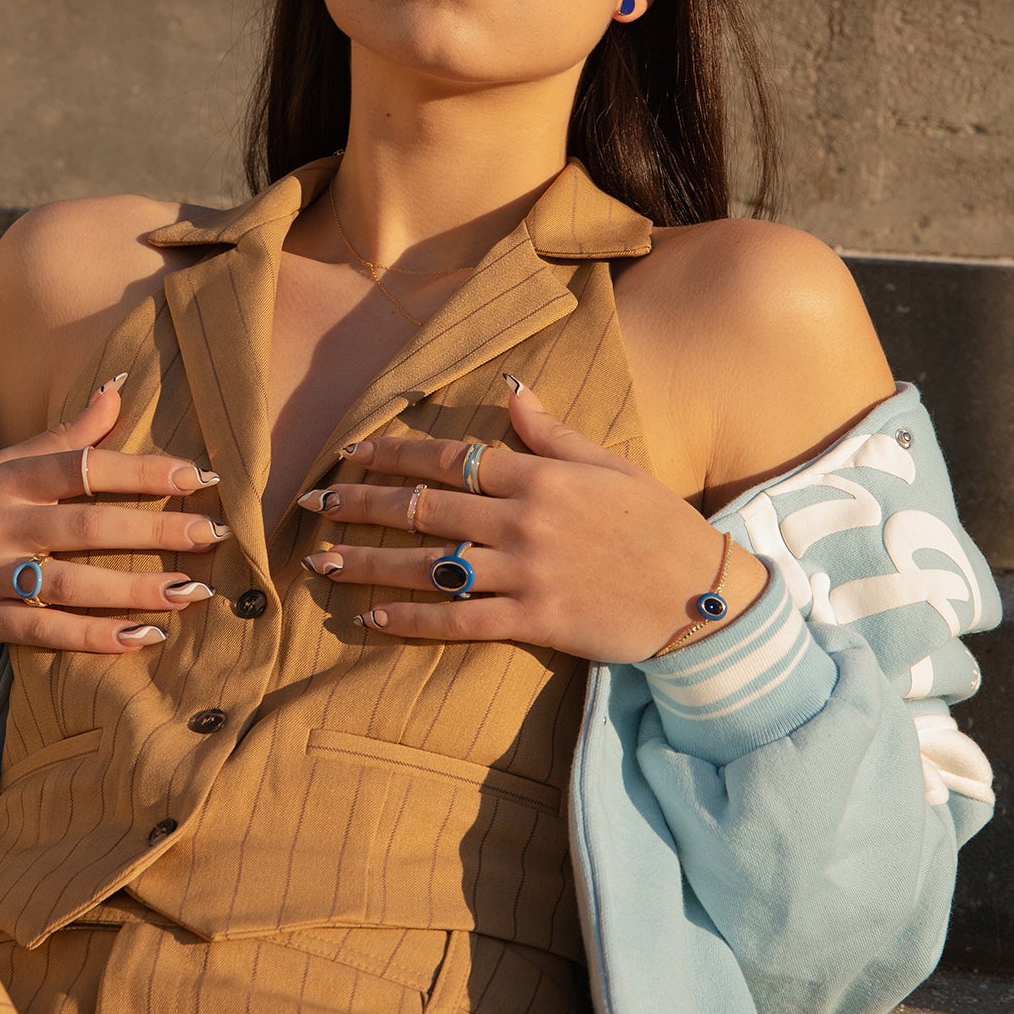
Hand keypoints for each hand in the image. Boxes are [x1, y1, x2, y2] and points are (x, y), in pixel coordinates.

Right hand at [0, 379, 226, 652]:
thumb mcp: (2, 467)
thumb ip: (63, 438)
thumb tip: (117, 390)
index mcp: (11, 478)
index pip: (85, 467)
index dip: (144, 470)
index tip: (200, 477)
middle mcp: (1, 522)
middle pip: (89, 525)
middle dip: (156, 530)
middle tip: (213, 535)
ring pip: (73, 583)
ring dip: (136, 590)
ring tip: (192, 593)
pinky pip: (44, 630)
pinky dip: (94, 637)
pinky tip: (143, 639)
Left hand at [300, 378, 768, 663]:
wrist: (702, 595)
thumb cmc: (657, 524)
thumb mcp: (609, 465)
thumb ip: (551, 434)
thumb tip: (509, 391)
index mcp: (541, 477)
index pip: (450, 457)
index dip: (393, 452)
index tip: (349, 450)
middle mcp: (525, 520)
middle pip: (426, 508)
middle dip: (361, 503)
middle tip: (311, 502)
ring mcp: (527, 573)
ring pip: (429, 565)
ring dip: (368, 561)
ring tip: (321, 559)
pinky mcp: (535, 622)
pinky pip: (458, 621)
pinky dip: (410, 618)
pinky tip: (371, 615)